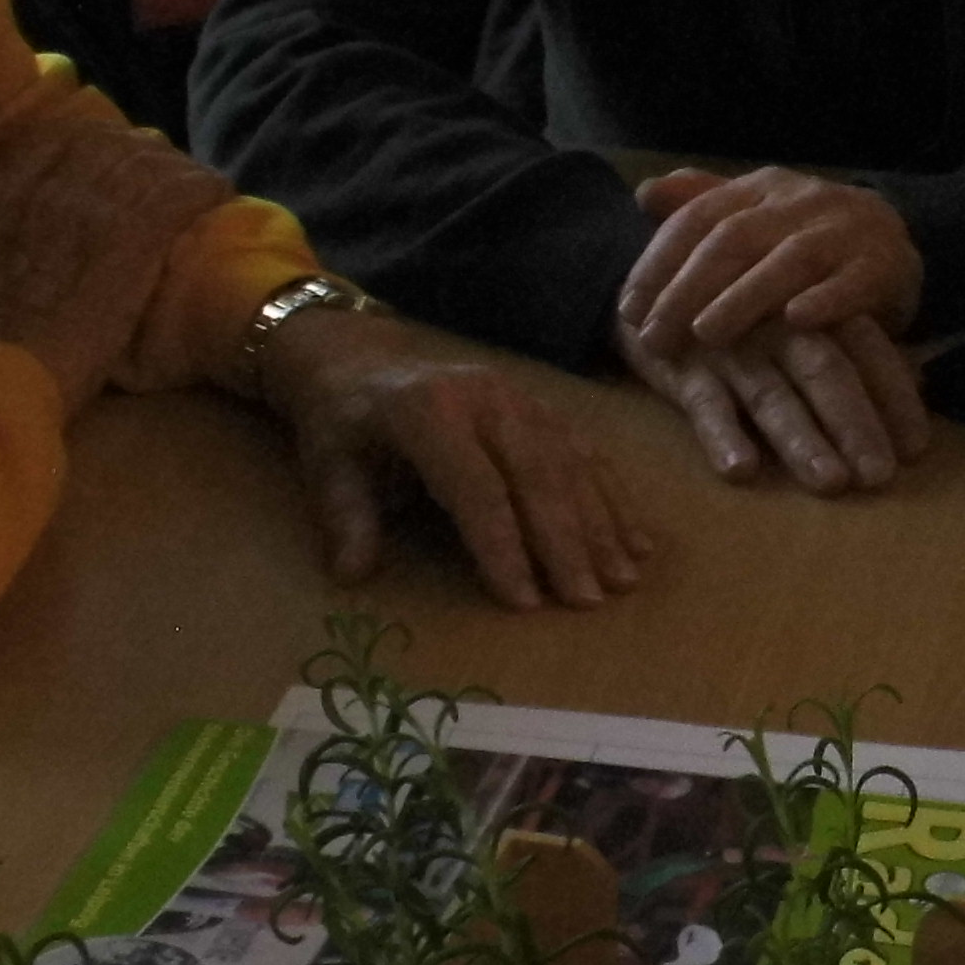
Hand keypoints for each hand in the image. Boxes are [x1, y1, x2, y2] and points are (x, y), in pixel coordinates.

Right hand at [0, 99, 233, 410]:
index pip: (54, 141)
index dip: (88, 147)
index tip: (107, 157)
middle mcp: (44, 182)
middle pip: (104, 144)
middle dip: (134, 154)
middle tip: (158, 167)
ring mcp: (89, 205)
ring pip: (145, 162)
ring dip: (171, 168)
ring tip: (194, 181)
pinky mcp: (132, 236)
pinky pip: (178, 193)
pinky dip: (200, 190)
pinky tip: (217, 193)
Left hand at [254, 302, 651, 609]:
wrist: (363, 362)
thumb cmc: (346, 427)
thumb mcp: (330, 468)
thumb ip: (346, 519)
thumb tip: (352, 575)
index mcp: (429, 411)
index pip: (475, 486)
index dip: (500, 544)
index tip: (523, 601)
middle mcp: (485, 399)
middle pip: (536, 474)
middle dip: (565, 540)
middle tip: (586, 600)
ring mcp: (522, 399)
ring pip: (571, 463)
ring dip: (601, 524)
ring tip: (622, 581)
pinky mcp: (544, 407)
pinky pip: (587, 452)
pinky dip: (614, 498)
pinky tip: (635, 542)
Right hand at [617, 306, 932, 495]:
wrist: (652, 284)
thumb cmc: (747, 312)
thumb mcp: (803, 320)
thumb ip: (858, 348)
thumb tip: (926, 380)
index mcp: (814, 312)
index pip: (867, 351)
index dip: (894, 397)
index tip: (917, 448)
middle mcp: (778, 327)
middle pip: (825, 372)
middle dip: (854, 425)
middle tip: (879, 476)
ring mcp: (730, 349)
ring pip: (771, 395)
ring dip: (801, 439)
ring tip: (830, 482)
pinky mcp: (682, 371)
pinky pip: (703, 405)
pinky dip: (721, 435)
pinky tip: (741, 470)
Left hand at [619, 164, 921, 348]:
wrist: (896, 240)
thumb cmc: (808, 236)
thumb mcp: (756, 213)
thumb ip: (702, 203)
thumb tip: (644, 193)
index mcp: (762, 188)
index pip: (699, 217)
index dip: (660, 261)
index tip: (628, 307)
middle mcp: (801, 201)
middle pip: (735, 239)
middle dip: (688, 288)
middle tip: (655, 337)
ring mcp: (845, 230)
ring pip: (789, 259)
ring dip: (745, 297)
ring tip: (707, 334)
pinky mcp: (884, 263)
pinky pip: (854, 281)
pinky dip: (827, 299)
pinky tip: (796, 321)